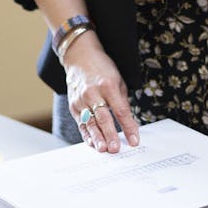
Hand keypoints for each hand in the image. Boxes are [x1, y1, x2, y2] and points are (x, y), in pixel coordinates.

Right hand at [61, 34, 140, 152]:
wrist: (80, 57)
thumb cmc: (102, 69)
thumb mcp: (118, 81)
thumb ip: (123, 102)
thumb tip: (130, 123)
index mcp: (108, 86)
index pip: (121, 111)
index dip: (128, 127)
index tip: (134, 140)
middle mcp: (93, 93)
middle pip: (103, 118)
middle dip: (110, 134)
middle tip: (115, 148)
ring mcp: (81, 100)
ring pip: (90, 122)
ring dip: (97, 138)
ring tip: (103, 149)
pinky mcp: (73, 105)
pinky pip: (81, 123)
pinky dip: (86, 134)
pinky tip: (92, 143)